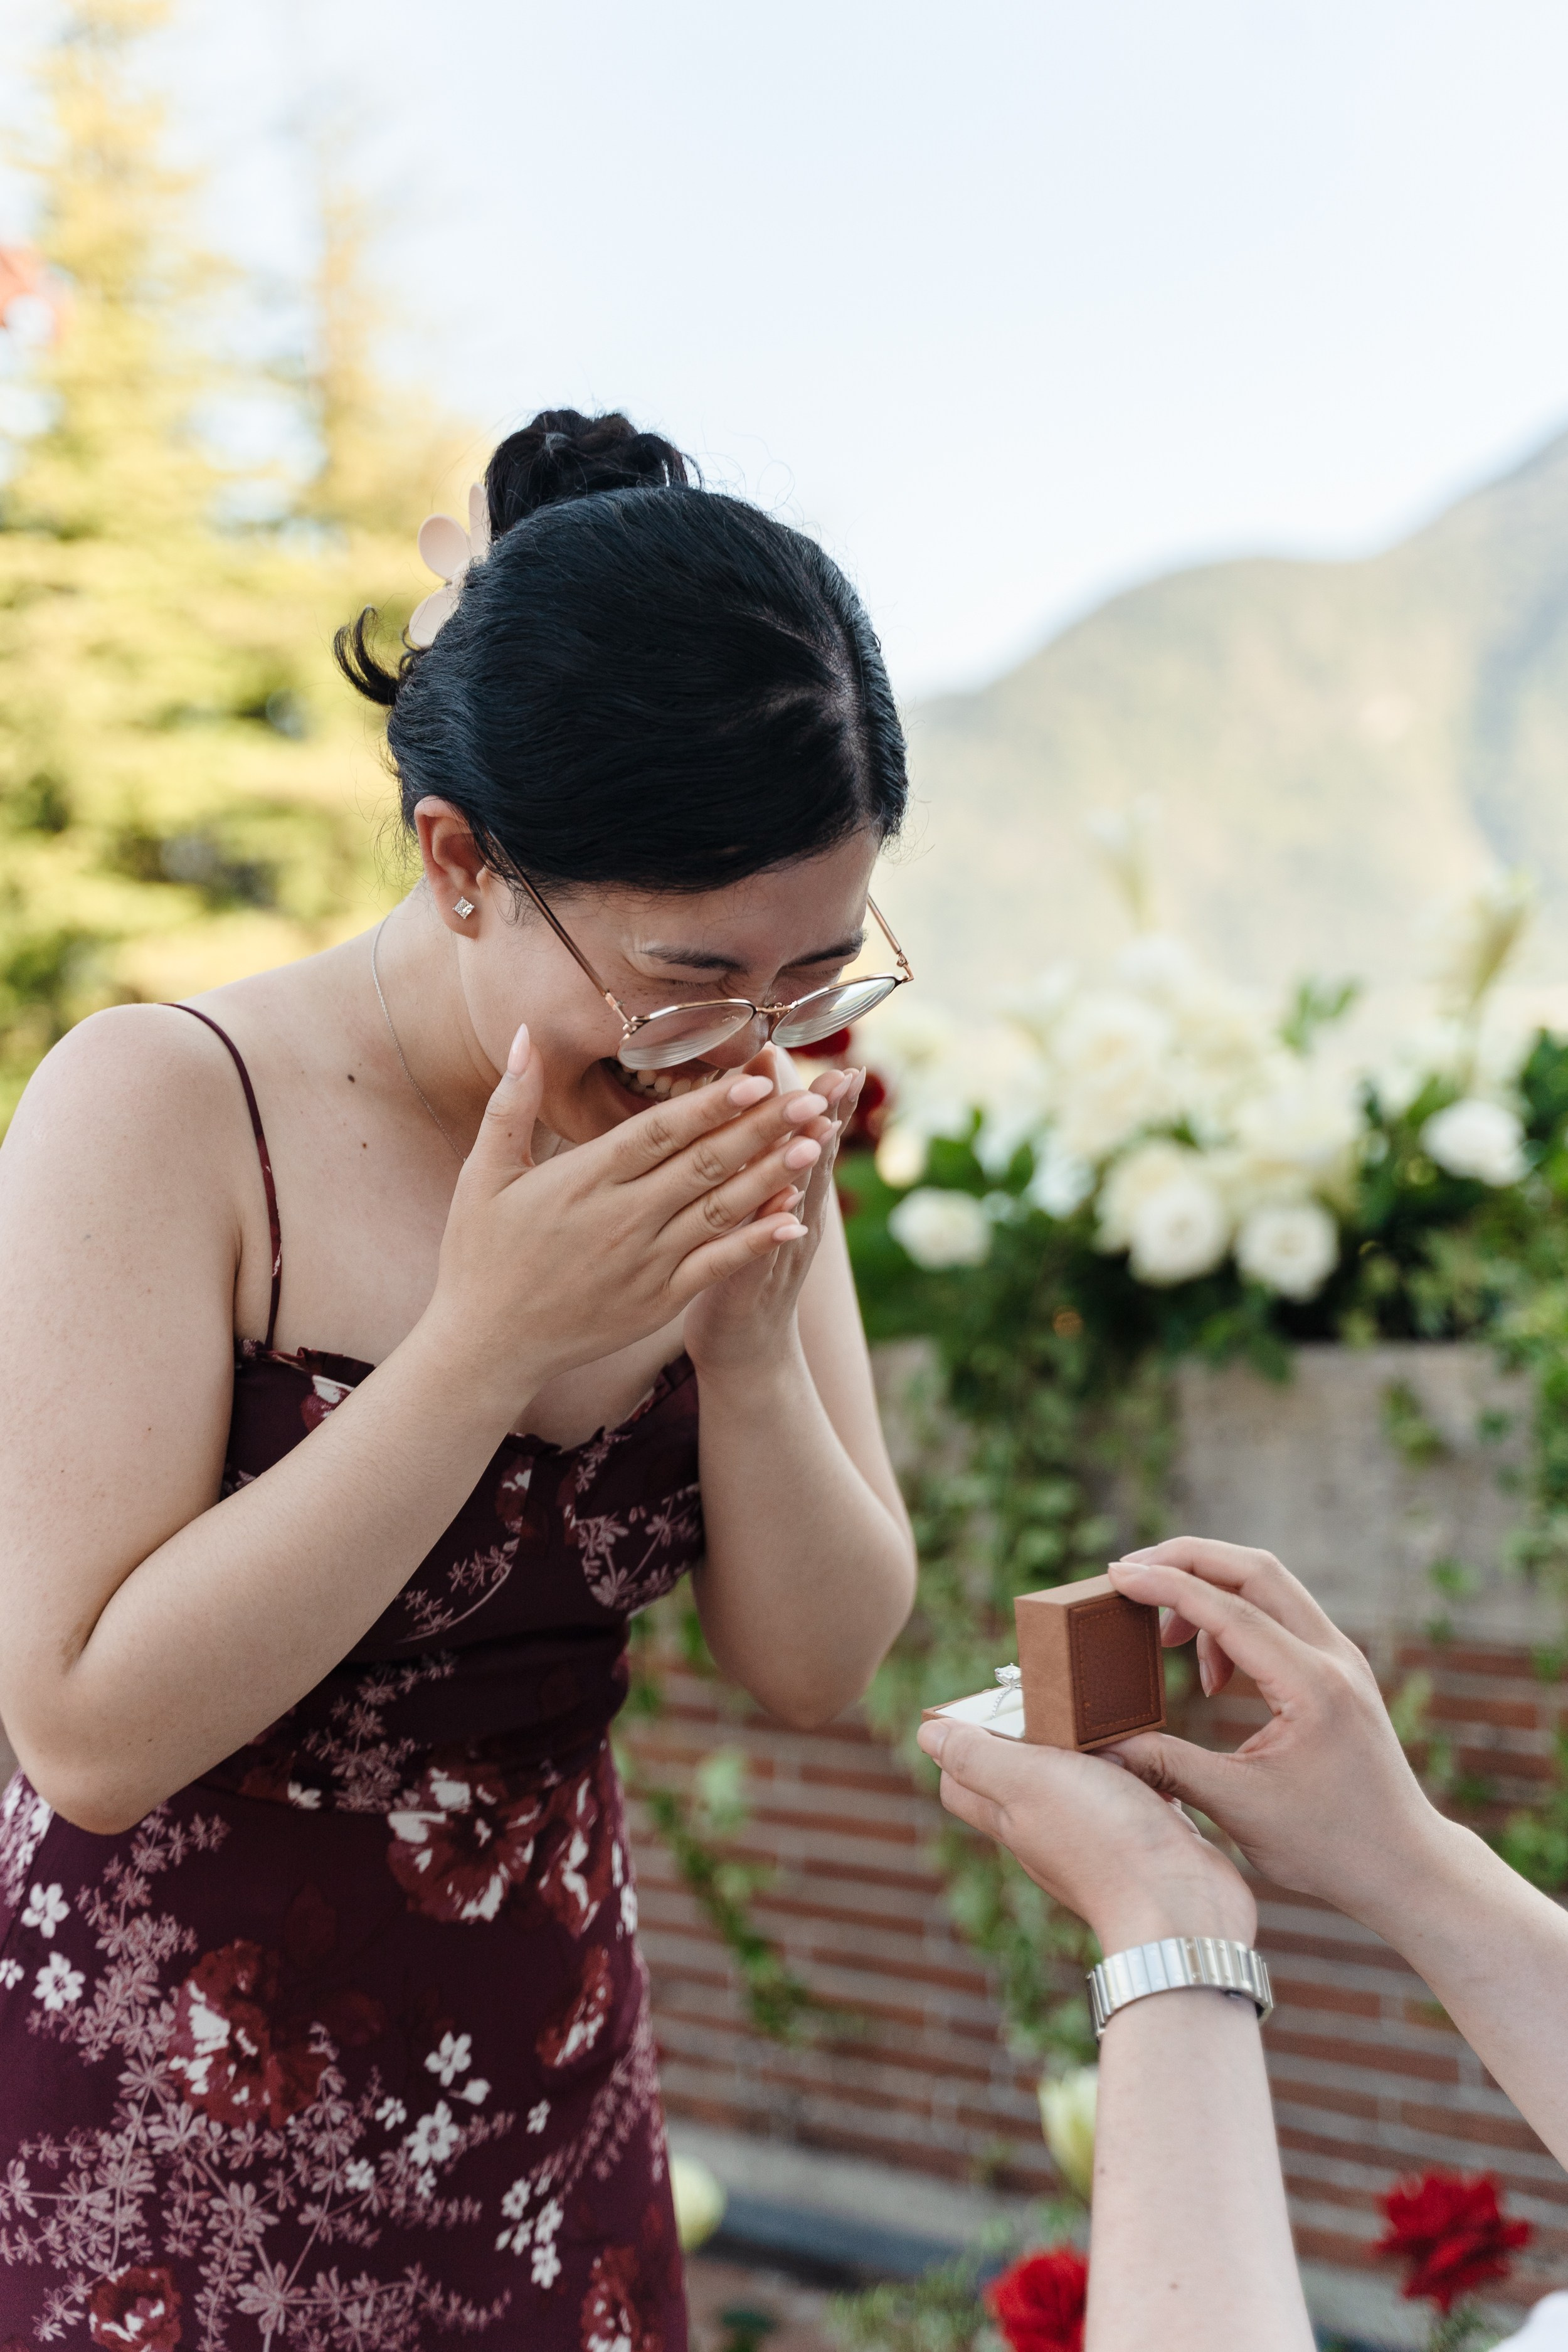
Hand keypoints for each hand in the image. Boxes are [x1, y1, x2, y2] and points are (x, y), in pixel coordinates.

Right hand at [425, 1026, 830, 1414]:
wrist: (486, 1345)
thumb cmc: (481, 1253)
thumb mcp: (484, 1173)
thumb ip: (512, 1101)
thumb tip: (527, 1033)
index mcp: (583, 1179)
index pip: (660, 1131)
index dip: (711, 1104)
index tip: (757, 1076)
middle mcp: (621, 1217)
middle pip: (704, 1164)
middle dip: (762, 1129)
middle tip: (812, 1098)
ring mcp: (644, 1262)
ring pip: (720, 1211)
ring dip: (772, 1177)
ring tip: (817, 1146)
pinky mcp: (658, 1299)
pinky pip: (717, 1266)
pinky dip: (756, 1242)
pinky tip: (795, 1219)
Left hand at [682, 1056, 862, 1378]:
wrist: (744, 1349)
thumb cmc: (737, 1263)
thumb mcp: (752, 1203)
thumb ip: (759, 1155)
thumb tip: (759, 1095)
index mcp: (793, 1196)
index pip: (813, 1140)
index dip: (828, 1104)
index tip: (845, 1063)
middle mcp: (796, 1221)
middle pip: (816, 1163)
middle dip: (829, 1119)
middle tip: (844, 1077)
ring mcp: (778, 1253)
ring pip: (797, 1202)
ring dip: (810, 1166)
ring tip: (822, 1128)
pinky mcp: (749, 1284)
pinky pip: (762, 1250)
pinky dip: (775, 1228)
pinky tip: (783, 1205)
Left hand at [916, 1713, 1255, 1954]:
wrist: (1184, 1907)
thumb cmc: (1103, 1840)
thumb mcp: (1029, 1782)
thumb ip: (977, 1758)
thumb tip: (927, 1735)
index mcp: (1010, 1820)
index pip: (961, 1782)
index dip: (962, 1740)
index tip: (988, 1702)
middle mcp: (1046, 1834)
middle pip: (1019, 1777)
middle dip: (1030, 1735)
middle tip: (1054, 1696)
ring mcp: (1096, 1840)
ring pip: (1079, 1783)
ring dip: (1089, 1750)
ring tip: (1105, 1718)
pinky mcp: (1143, 1839)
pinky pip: (1128, 1797)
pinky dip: (1134, 1771)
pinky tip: (1148, 1755)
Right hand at [1105, 1539, 1443, 1921]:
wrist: (1405, 1866)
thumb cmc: (1329, 1846)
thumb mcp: (1239, 1809)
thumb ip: (1168, 1766)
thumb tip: (1103, 1747)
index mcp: (1312, 1686)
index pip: (1229, 1608)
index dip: (1165, 1585)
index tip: (1114, 1576)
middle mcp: (1334, 1656)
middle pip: (1255, 1568)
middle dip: (1186, 1560)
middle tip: (1129, 1576)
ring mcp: (1341, 1657)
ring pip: (1270, 1585)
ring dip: (1210, 1590)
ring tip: (1166, 1640)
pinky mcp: (1338, 1669)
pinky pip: (1281, 1615)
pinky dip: (1235, 1618)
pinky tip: (1211, 1672)